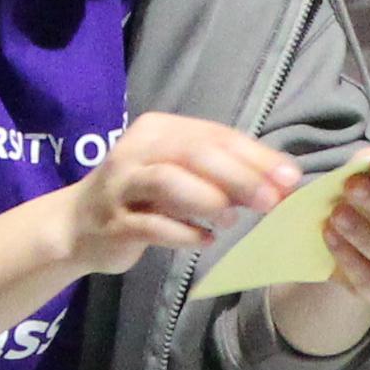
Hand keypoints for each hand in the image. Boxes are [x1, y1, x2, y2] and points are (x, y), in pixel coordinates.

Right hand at [39, 110, 302, 283]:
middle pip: (194, 154)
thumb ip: (223, 175)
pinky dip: (185, 233)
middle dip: (239, 176)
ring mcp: (122, 185)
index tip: (291, 179)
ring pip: (169, 181)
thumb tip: (281, 183)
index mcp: (159, 130)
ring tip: (232, 219)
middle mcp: (138, 149)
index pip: (215, 136)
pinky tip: (206, 240)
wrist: (78, 227)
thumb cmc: (142, 199)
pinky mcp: (114, 222)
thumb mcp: (180, 175)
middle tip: (271, 201)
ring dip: (208, 199)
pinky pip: (153, 225)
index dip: (256, 156)